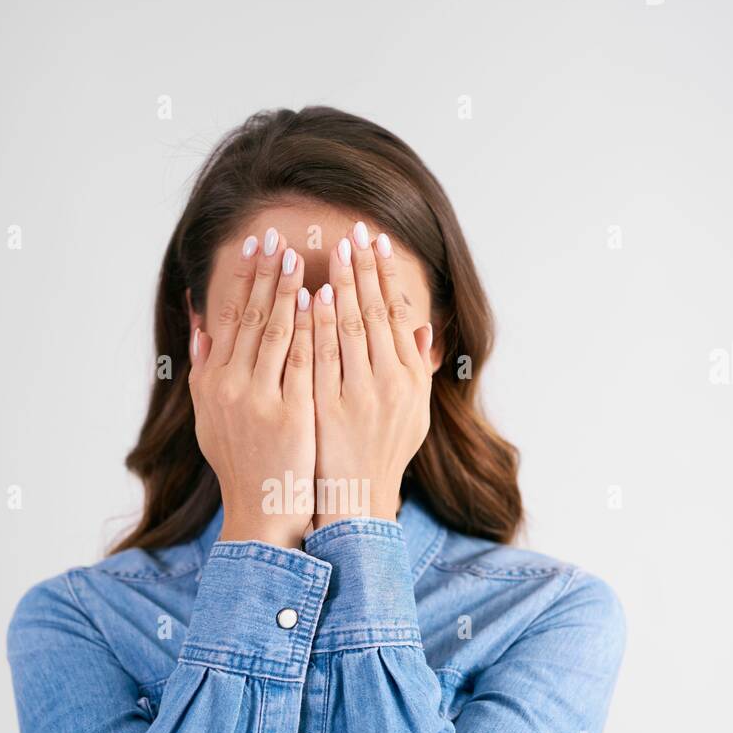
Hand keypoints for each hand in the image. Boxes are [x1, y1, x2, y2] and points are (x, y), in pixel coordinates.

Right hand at [188, 228, 314, 549]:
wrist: (263, 510)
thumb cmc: (242, 463)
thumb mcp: (210, 415)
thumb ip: (204, 368)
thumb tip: (200, 323)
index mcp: (213, 382)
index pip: (230, 318)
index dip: (245, 280)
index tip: (257, 247)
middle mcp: (230, 386)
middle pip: (251, 317)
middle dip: (267, 274)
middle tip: (279, 235)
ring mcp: (259, 399)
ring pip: (276, 332)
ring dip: (288, 291)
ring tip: (303, 257)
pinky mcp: (290, 413)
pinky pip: (302, 360)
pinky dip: (309, 328)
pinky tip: (320, 302)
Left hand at [311, 222, 432, 529]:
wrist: (355, 501)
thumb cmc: (381, 455)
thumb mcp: (412, 413)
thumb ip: (416, 367)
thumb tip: (422, 325)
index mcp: (409, 380)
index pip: (397, 315)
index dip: (387, 276)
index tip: (377, 242)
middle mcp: (388, 384)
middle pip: (374, 314)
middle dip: (363, 270)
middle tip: (353, 231)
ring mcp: (356, 396)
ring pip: (348, 330)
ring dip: (341, 287)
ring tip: (333, 251)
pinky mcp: (325, 408)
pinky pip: (319, 357)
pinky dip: (316, 325)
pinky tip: (310, 297)